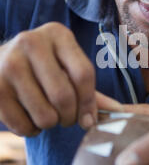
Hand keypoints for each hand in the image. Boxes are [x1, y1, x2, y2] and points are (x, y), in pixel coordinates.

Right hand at [0, 23, 121, 135]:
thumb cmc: (42, 69)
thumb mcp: (65, 68)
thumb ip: (90, 89)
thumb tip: (120, 112)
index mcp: (57, 34)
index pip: (83, 73)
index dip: (89, 103)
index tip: (88, 120)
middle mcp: (31, 42)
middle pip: (64, 96)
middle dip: (69, 118)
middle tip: (65, 119)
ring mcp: (9, 63)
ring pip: (45, 115)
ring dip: (50, 125)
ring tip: (45, 115)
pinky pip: (22, 125)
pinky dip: (30, 131)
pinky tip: (28, 118)